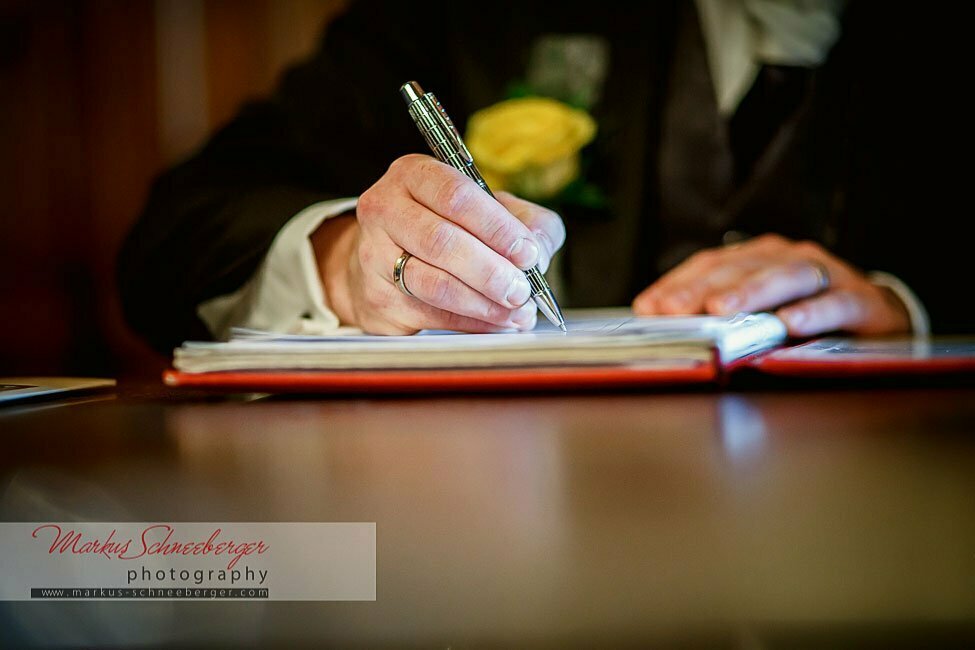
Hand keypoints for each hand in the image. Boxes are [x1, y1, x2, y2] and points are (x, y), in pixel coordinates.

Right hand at [310, 154, 565, 333]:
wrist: (385, 261)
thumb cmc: (447, 228)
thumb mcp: (491, 210)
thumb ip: (526, 221)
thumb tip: (538, 252)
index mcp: (414, 175)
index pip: (456, 195)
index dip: (497, 227)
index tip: (528, 254)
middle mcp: (385, 209)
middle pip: (441, 241)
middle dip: (490, 271)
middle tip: (522, 290)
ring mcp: (374, 255)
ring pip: (433, 284)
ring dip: (482, 303)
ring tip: (516, 312)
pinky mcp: (377, 298)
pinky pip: (430, 315)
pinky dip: (471, 323)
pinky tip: (496, 323)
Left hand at [632, 234, 910, 335]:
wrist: (875, 317)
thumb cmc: (804, 314)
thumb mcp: (756, 314)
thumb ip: (715, 317)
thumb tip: (659, 325)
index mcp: (756, 258)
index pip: (709, 265)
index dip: (678, 284)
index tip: (650, 307)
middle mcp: (787, 257)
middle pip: (741, 268)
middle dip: (703, 289)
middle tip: (676, 309)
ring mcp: (826, 274)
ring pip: (785, 277)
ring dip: (750, 293)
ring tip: (722, 310)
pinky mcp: (860, 299)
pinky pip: (835, 303)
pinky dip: (812, 312)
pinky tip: (791, 324)